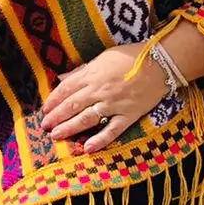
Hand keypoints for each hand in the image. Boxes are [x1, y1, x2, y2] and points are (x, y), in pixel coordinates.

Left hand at [39, 44, 168, 153]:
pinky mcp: (129, 115)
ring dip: (70, 128)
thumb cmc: (130, 56)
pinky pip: (112, 130)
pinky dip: (100, 140)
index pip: (66, 89)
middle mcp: (99, 90)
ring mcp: (114, 104)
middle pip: (72, 105)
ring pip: (87, 118)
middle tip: (44, 127)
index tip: (44, 110)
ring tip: (56, 136)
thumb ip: (83, 70)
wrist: (159, 63)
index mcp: (92, 74)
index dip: (53, 100)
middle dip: (56, 117)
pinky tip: (87, 148)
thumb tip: (62, 79)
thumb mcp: (102, 58)